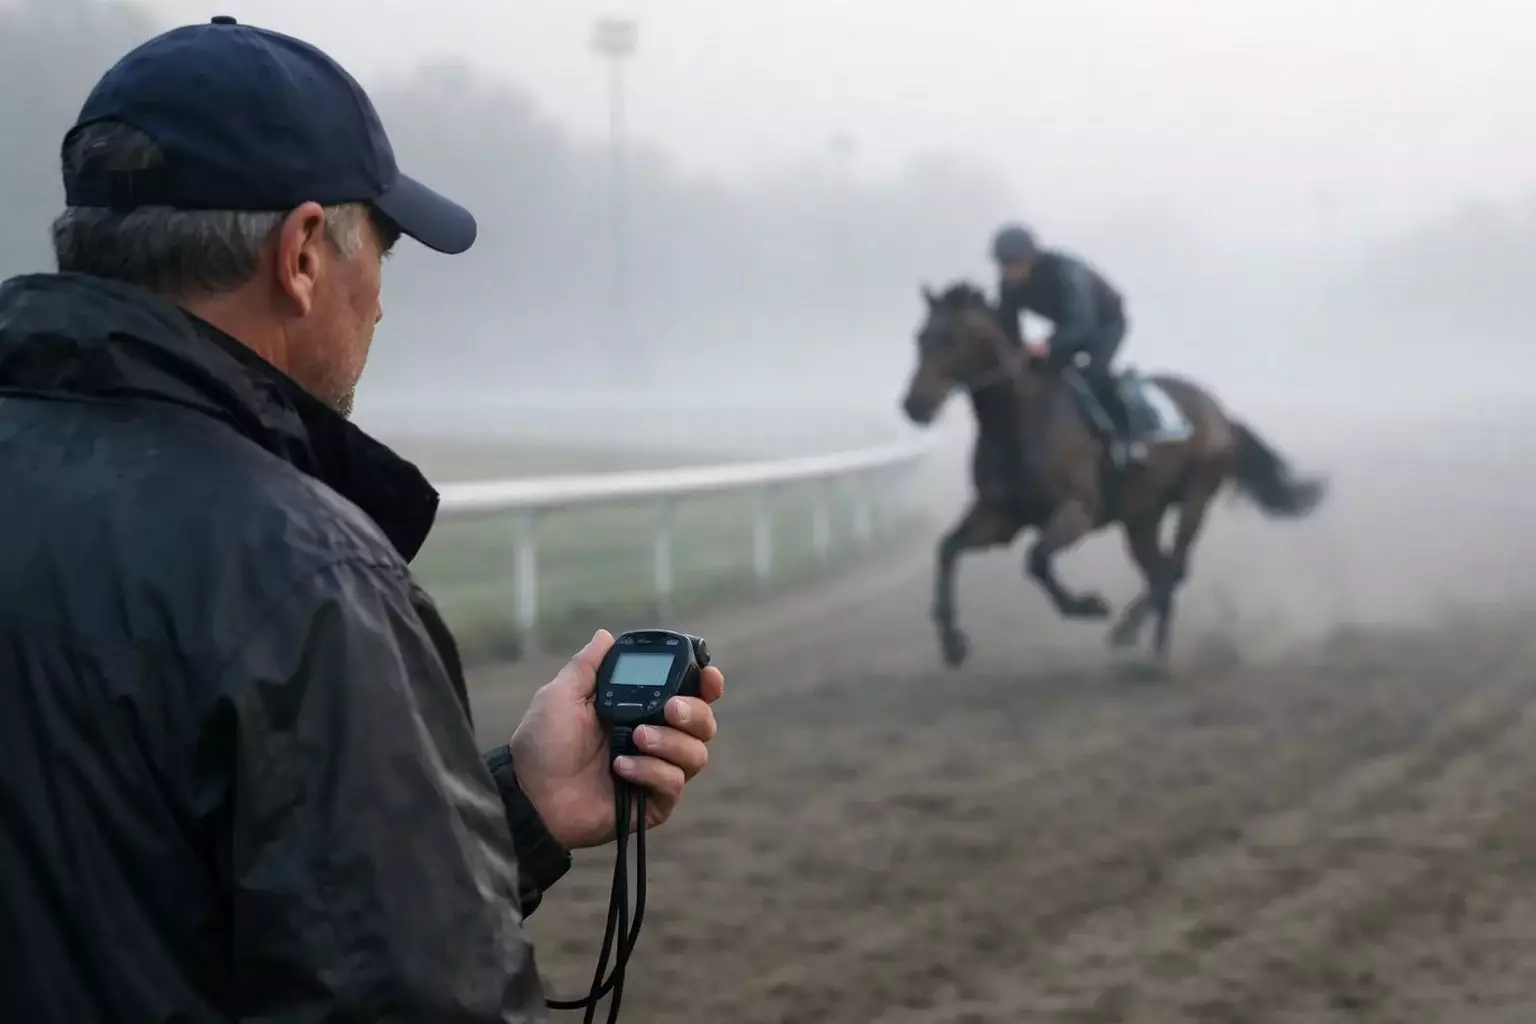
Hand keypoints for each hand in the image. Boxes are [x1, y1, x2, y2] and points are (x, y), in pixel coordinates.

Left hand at [510, 629, 723, 849]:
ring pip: (696, 754)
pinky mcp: (652, 803)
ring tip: (637, 738)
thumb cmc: (542, 744)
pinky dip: (652, 771)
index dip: (707, 684)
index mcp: (639, 709)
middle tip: (668, 709)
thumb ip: (587, 666)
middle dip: (694, 712)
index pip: (689, 694)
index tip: (708, 677)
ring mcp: (655, 772)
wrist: (530, 794)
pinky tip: (621, 768)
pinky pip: (674, 783)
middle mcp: (655, 739)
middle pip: (704, 723)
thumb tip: (605, 635)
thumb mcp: (561, 696)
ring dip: (671, 742)